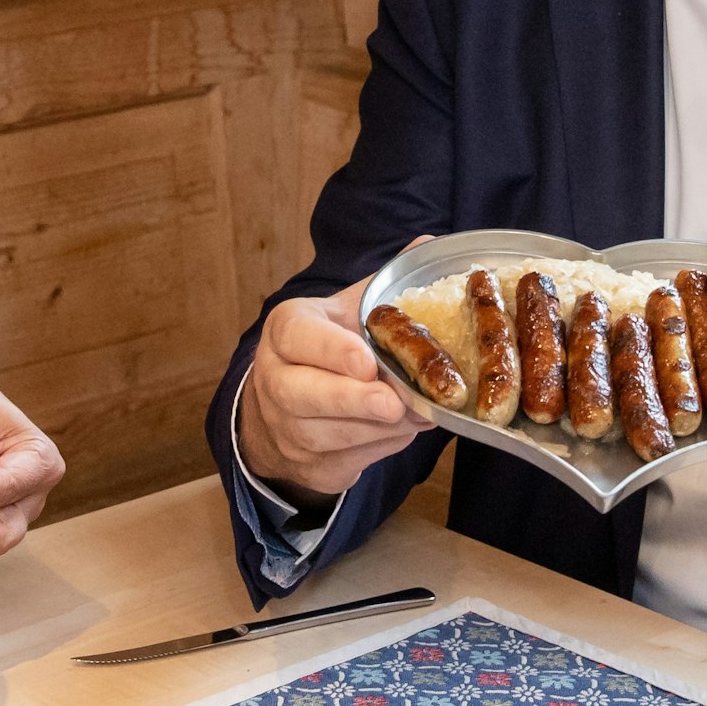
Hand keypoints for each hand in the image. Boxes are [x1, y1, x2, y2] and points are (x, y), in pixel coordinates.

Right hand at [237, 251, 435, 507]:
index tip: (367, 362)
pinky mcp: (307, 464)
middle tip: (395, 403)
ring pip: (329, 433)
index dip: (331, 351)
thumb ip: (384, 284)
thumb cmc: (331, 348)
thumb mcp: (350, 311)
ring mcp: (286, 426)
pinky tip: (404, 430)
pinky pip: (347, 460)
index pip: (297, 337)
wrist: (286, 408)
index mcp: (287, 331)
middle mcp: (276, 378)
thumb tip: (430, 242)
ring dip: (378, 428)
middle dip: (352, 401)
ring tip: (418, 413)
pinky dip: (382, 448)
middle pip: (303, 395)